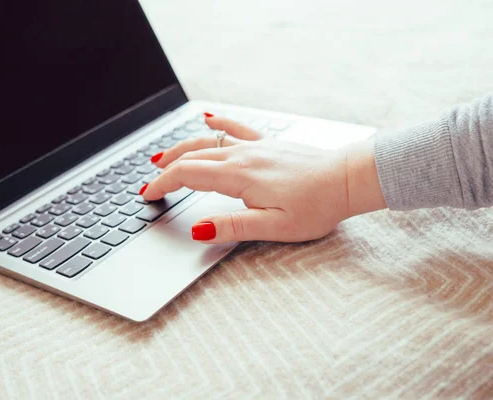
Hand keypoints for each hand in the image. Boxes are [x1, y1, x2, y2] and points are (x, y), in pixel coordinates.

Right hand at [141, 114, 385, 242]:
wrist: (347, 180)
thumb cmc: (317, 206)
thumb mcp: (274, 226)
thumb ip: (233, 226)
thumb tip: (197, 229)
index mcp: (240, 176)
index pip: (188, 176)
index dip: (163, 184)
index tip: (148, 194)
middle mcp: (244, 156)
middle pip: (192, 157)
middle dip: (166, 169)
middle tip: (149, 181)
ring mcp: (256, 146)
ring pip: (208, 142)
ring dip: (182, 148)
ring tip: (162, 155)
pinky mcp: (268, 143)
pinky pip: (236, 129)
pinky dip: (218, 124)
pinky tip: (208, 120)